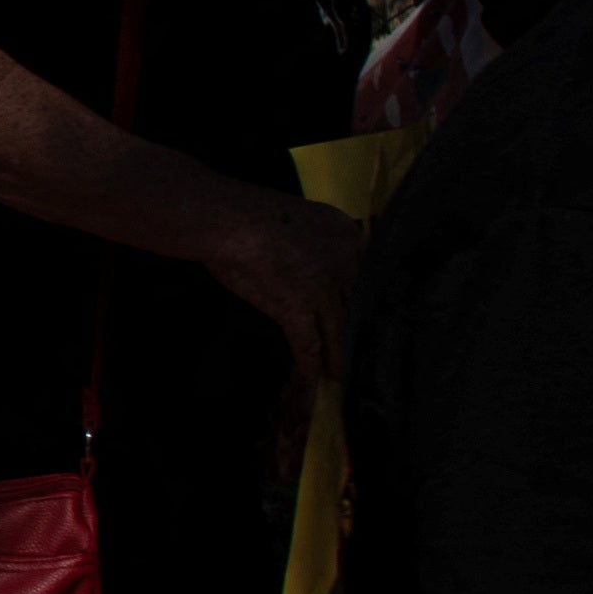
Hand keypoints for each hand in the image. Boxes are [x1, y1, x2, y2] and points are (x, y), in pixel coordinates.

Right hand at [210, 190, 368, 395]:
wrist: (226, 219)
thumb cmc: (248, 211)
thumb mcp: (295, 215)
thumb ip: (310, 236)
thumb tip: (305, 254)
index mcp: (344, 234)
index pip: (366, 269)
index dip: (364, 293)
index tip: (366, 308)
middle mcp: (344, 262)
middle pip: (358, 302)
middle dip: (358, 326)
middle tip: (364, 346)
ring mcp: (323, 289)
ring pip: (338, 328)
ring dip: (340, 354)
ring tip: (344, 372)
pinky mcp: (298, 309)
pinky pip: (308, 344)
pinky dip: (311, 366)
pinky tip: (315, 382)